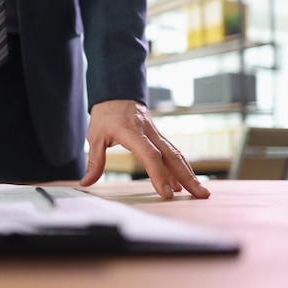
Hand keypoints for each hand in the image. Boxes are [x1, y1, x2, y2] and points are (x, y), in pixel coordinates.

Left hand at [79, 100, 209, 198]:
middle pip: (172, 156)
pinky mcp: (158, 136)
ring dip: (189, 173)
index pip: (150, 155)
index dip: (159, 175)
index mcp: (132, 132)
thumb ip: (94, 161)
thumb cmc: (105, 115)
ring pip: (176, 154)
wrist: (116, 92)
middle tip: (201, 195)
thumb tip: (86, 183)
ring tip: (200, 192)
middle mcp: (149, 133)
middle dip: (188, 177)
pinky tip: (180, 184)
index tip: (166, 194)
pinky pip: (171, 153)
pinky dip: (178, 168)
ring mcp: (156, 133)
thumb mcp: (95, 137)